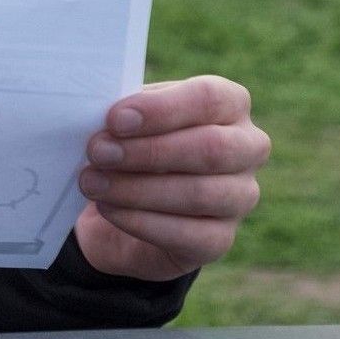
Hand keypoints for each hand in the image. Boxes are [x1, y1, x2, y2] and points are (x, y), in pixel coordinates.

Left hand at [75, 75, 269, 281]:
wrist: (120, 204)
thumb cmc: (128, 142)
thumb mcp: (125, 119)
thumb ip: (122, 114)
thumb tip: (103, 117)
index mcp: (228, 105)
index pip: (210, 98)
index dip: (162, 109)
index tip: (115, 119)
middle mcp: (247, 149)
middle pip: (212, 148)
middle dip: (148, 151)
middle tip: (97, 152)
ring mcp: (240, 197)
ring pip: (200, 193)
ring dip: (136, 188)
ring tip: (92, 182)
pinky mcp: (220, 240)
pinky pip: (188, 234)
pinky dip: (140, 221)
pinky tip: (107, 208)